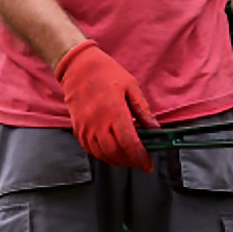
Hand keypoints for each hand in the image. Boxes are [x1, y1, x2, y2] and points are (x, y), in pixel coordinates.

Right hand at [55, 40, 157, 171]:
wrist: (78, 67)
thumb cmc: (105, 73)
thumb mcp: (131, 87)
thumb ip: (143, 110)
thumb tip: (154, 128)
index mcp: (114, 112)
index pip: (129, 144)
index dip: (140, 158)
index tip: (148, 164)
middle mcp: (97, 123)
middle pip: (115, 153)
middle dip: (130, 161)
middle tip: (140, 160)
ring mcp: (86, 128)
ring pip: (102, 155)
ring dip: (117, 160)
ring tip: (128, 157)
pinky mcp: (78, 129)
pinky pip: (90, 150)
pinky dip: (103, 155)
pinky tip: (112, 151)